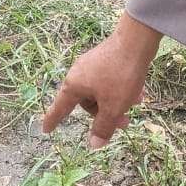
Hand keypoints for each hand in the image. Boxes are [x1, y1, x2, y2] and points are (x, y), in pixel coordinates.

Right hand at [43, 13, 161, 148]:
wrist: (136, 40)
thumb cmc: (121, 76)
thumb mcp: (113, 106)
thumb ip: (103, 127)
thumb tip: (94, 144)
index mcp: (73, 86)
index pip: (60, 108)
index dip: (53, 120)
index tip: (46, 130)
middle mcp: (78, 74)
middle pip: (86, 102)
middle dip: (105, 114)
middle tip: (125, 122)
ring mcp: (91, 64)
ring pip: (100, 92)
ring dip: (116, 102)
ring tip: (136, 104)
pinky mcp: (105, 58)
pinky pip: (108, 81)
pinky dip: (120, 89)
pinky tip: (138, 92)